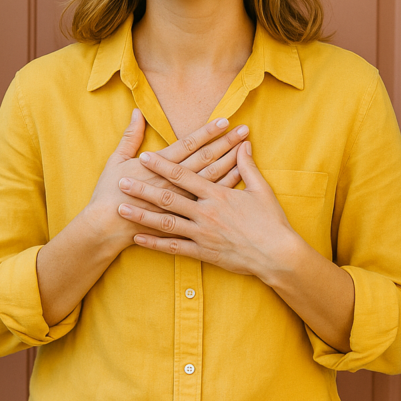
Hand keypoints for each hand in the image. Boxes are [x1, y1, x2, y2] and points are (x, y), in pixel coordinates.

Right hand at [83, 109, 248, 251]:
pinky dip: (224, 187)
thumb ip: (130, 136)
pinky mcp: (182, 214)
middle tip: (244, 130)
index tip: (225, 121)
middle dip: (226, 143)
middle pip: (206, 158)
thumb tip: (136, 112)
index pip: (189, 144)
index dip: (208, 132)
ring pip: (211, 178)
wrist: (108, 226)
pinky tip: (237, 177)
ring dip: (229, 162)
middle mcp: (174, 181)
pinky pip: (208, 200)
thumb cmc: (109, 192)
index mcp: (159, 165)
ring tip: (244, 149)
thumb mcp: (116, 160)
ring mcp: (180, 199)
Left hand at [118, 142, 297, 278]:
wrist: (278, 255)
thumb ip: (248, 166)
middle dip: (143, 188)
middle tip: (122, 181)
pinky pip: (174, 248)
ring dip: (142, 215)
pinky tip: (138, 239)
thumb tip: (244, 145)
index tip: (145, 156)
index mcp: (217, 195)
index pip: (184, 176)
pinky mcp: (203, 252)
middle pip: (168, 198)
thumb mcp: (261, 190)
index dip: (163, 165)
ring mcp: (202, 234)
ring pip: (165, 223)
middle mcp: (205, 213)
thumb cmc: (271, 221)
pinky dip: (154, 244)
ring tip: (121, 208)